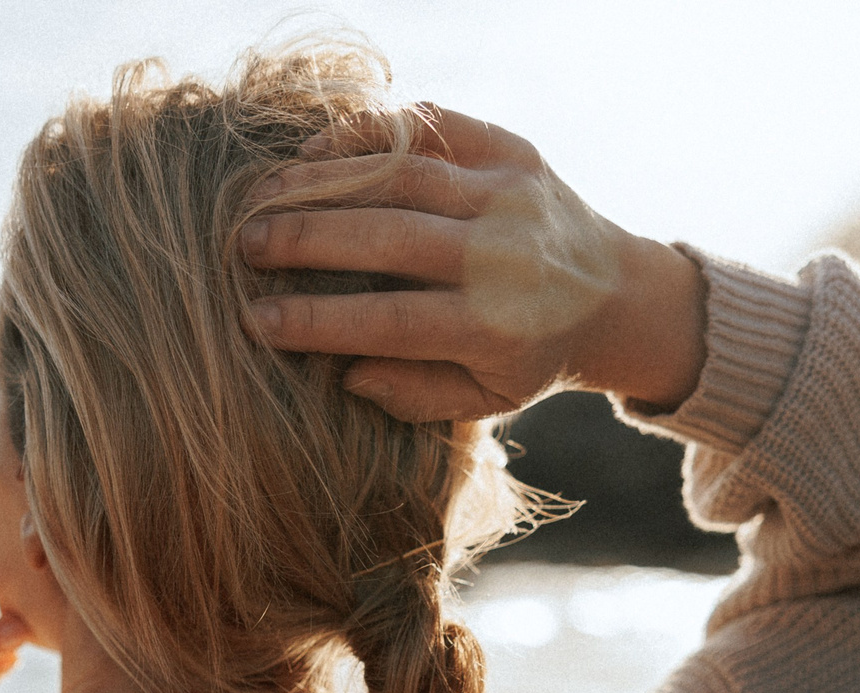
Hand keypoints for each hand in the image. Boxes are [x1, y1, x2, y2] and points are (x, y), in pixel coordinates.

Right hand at [239, 106, 706, 421]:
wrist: (617, 295)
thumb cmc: (529, 357)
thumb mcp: (483, 400)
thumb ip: (414, 395)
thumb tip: (345, 373)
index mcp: (496, 327)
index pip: (391, 321)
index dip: (317, 321)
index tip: (254, 320)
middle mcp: (505, 254)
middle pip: (390, 237)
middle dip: (307, 239)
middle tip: (242, 245)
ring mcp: (510, 193)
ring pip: (402, 174)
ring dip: (323, 181)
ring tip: (263, 195)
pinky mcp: (511, 149)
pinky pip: (430, 126)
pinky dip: (369, 131)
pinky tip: (315, 148)